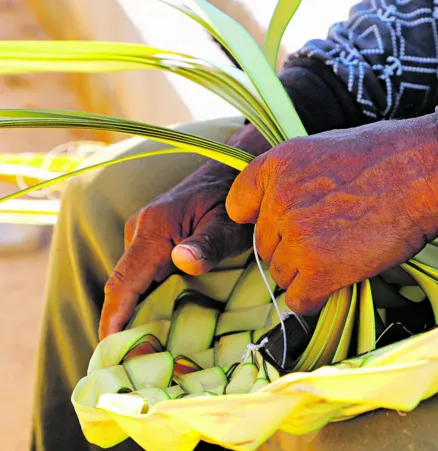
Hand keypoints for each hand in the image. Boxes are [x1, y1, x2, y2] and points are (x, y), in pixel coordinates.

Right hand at [99, 125, 270, 338]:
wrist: (233, 169)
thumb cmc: (235, 199)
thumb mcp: (229, 225)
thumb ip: (209, 245)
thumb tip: (182, 261)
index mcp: (153, 229)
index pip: (124, 282)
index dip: (114, 317)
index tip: (107, 348)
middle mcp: (141, 231)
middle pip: (124, 285)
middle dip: (122, 323)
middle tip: (129, 362)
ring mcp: (145, 234)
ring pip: (133, 281)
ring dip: (135, 311)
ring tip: (143, 351)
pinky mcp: (154, 238)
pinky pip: (143, 273)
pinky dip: (145, 297)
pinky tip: (156, 322)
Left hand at [226, 114, 437, 313]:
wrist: (425, 172)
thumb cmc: (388, 158)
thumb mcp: (324, 150)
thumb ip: (293, 179)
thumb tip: (282, 212)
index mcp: (276, 166)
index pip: (240, 207)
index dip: (267, 220)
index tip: (288, 223)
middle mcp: (277, 201)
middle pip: (266, 246)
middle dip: (293, 248)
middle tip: (332, 238)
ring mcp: (296, 237)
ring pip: (282, 274)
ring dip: (308, 273)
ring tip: (344, 253)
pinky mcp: (319, 269)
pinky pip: (299, 300)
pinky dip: (317, 297)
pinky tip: (339, 279)